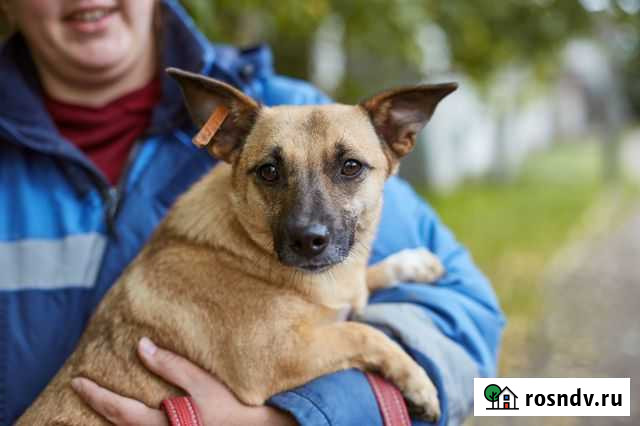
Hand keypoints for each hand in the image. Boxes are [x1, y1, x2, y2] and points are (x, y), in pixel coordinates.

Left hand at [71, 337, 296, 425]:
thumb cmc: (230, 407)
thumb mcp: (201, 383)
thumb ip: (170, 365)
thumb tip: (141, 346)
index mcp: (160, 423)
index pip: (117, 409)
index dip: (95, 395)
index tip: (77, 381)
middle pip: (117, 423)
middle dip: (97, 405)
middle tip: (80, 388)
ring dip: (113, 415)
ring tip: (103, 400)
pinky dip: (131, 420)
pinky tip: (132, 412)